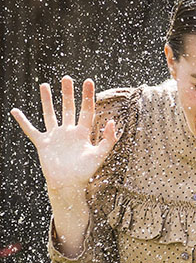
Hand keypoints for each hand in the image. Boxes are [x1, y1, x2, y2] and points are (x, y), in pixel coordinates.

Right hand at [10, 77, 117, 196]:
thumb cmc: (85, 172)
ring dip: (47, 100)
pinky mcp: (43, 143)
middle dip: (68, 93)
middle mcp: (69, 132)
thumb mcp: (100, 155)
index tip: (88, 81)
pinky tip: (16, 111)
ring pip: (50, 114)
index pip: (86, 110)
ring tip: (45, 85)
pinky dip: (23, 121)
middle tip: (67, 78)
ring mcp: (55, 136)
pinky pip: (31, 130)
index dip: (88, 96)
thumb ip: (108, 139)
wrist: (68, 184)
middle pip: (68, 108)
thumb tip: (113, 121)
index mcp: (83, 133)